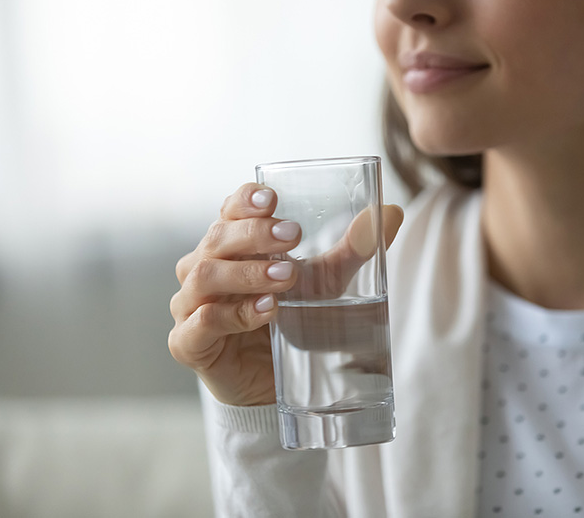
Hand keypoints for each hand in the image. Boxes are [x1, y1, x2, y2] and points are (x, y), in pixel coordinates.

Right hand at [168, 183, 402, 405]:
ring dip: (248, 273)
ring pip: (206, 275)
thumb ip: (354, 250)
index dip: (245, 200)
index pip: (229, 211)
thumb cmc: (293, 322)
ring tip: (287, 278)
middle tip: (294, 237)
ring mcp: (190, 305)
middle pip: (217, 238)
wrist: (274, 384)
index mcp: (230, 246)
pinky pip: (202, 322)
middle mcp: (203, 268)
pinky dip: (234, 314)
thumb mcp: (327, 284)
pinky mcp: (189, 342)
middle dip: (255, 234)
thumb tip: (394, 212)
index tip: (272, 198)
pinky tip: (267, 311)